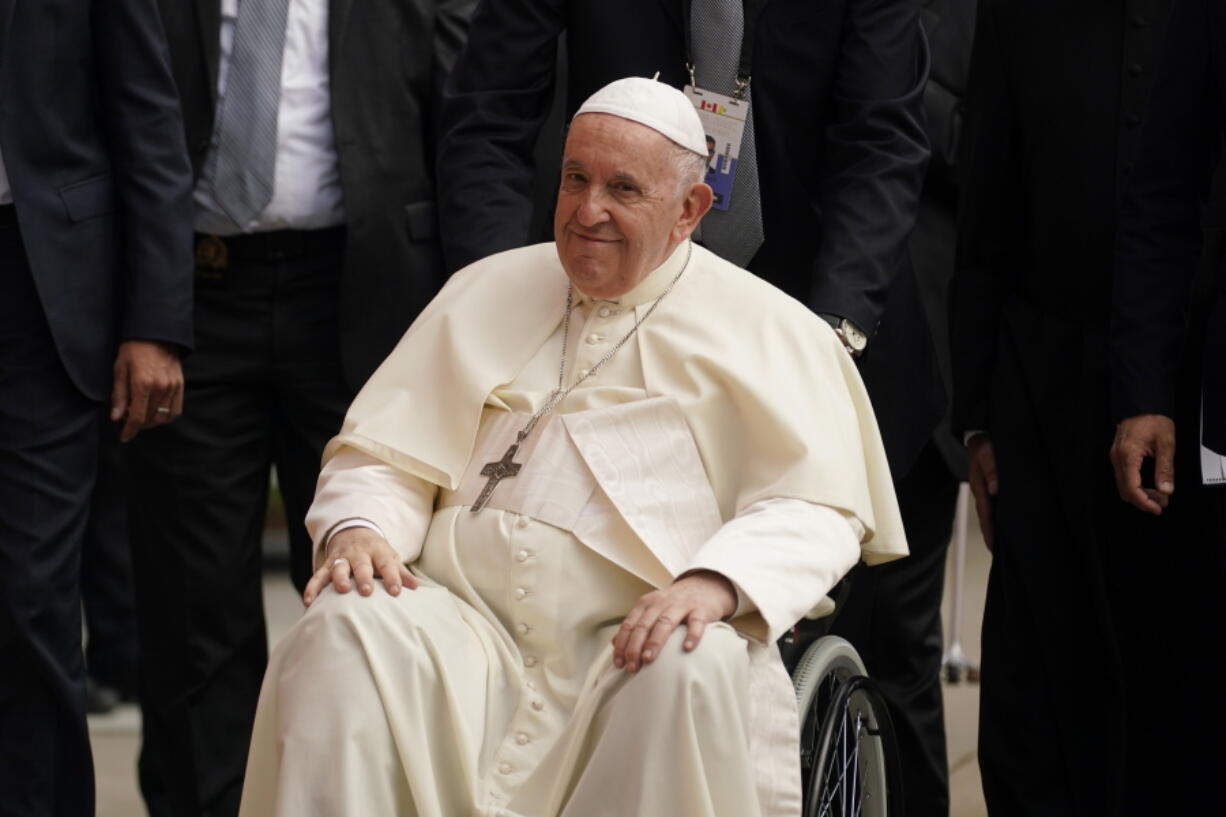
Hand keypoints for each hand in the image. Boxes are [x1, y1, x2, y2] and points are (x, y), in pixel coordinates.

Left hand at [111, 340, 182, 441]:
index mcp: (142, 384)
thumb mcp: (119, 369)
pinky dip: (166, 416)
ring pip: (164, 418)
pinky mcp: (180, 385)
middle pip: (150, 420)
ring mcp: (173, 387)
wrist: (155, 333)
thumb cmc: (133, 349)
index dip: (129, 431)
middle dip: (138, 424)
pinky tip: (156, 412)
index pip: (137, 417)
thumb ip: (119, 395)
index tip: (124, 437)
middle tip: (128, 418)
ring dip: (152, 422)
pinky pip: (176, 410)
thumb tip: (116, 418)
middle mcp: (160, 388)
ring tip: (142, 414)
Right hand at [303, 527, 416, 604]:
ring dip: (340, 578)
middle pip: (361, 564)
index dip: (392, 577)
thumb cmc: (376, 551)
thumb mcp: (390, 556)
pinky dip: (312, 588)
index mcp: (378, 551)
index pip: (387, 564)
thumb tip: (416, 587)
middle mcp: (359, 553)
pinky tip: (309, 602)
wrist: (353, 531)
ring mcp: (341, 558)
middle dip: (364, 577)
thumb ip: (400, 572)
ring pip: (339, 567)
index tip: (396, 591)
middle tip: (367, 591)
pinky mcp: (327, 565)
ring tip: (342, 590)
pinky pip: (318, 576)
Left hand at [611, 570, 736, 672]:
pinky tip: (687, 648)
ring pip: (665, 622)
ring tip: (648, 659)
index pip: (629, 625)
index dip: (622, 644)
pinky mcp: (701, 609)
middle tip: (631, 666)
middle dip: (634, 647)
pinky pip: (696, 622)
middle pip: (644, 625)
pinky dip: (692, 635)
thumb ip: (634, 624)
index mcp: (646, 604)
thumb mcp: (652, 609)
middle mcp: (661, 603)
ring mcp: (681, 605)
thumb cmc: (674, 604)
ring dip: (654, 641)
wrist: (705, 586)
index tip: (619, 663)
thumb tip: (614, 643)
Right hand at [967, 433, 998, 551]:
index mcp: (980, 487)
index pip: (985, 514)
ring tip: (1006, 542)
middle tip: (999, 553)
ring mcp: (989, 487)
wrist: (982, 429)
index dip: (989, 531)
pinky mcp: (997, 483)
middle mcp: (984, 490)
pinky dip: (1004, 514)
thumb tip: (996, 490)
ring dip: (998, 526)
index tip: (993, 547)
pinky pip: (1000, 503)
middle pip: (988, 517)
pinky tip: (1011, 519)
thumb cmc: (985, 442)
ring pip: (994, 511)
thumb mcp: (987, 452)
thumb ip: (991, 470)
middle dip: (992, 534)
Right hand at [1110, 413, 1175, 514]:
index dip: (1144, 502)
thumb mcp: (1166, 444)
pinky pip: (1122, 477)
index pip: (1132, 488)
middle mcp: (1117, 458)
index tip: (1157, 508)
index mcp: (1127, 456)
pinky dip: (1135, 485)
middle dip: (1143, 501)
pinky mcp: (1117, 456)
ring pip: (1122, 485)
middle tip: (1161, 504)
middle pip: (1124, 490)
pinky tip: (1148, 486)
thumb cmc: (1152, 420)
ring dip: (1139, 494)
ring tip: (1158, 496)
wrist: (1142, 405)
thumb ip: (1165, 469)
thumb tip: (1165, 490)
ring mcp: (1115, 457)